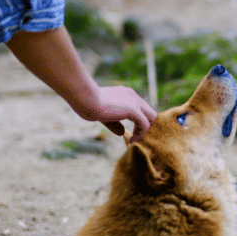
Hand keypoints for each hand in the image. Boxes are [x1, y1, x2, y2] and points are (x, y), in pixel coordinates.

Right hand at [5, 27, 157, 142]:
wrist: (85, 99)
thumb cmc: (88, 105)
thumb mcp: (104, 116)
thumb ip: (115, 123)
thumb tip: (123, 133)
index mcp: (126, 94)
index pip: (141, 108)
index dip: (139, 122)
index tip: (132, 133)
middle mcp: (133, 96)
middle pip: (150, 112)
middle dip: (146, 126)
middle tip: (136, 138)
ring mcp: (135, 102)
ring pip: (151, 118)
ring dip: (144, 131)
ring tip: (134, 141)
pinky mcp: (134, 110)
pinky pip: (145, 125)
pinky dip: (141, 135)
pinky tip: (132, 141)